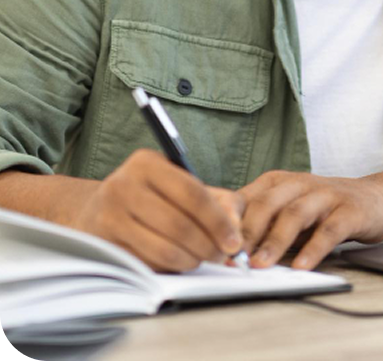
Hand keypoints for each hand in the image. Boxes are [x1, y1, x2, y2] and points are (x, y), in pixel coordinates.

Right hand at [71, 149, 242, 271]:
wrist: (97, 209)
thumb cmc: (151, 196)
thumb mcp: (180, 183)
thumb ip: (217, 200)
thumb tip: (236, 227)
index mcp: (146, 163)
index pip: (191, 193)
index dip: (217, 221)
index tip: (234, 241)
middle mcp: (123, 185)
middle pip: (178, 225)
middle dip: (207, 246)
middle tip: (222, 255)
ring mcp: (108, 216)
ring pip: (163, 249)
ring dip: (190, 260)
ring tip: (201, 259)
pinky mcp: (103, 246)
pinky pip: (147, 264)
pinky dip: (169, 268)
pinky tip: (178, 262)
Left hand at [232, 169, 382, 269]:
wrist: (378, 197)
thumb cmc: (325, 208)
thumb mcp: (288, 210)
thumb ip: (262, 224)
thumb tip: (223, 250)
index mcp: (278, 182)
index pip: (245, 197)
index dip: (227, 221)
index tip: (211, 246)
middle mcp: (300, 183)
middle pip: (267, 204)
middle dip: (247, 233)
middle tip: (232, 259)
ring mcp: (326, 195)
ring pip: (295, 215)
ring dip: (275, 242)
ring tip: (260, 266)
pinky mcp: (349, 210)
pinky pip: (329, 231)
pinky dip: (313, 249)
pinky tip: (302, 268)